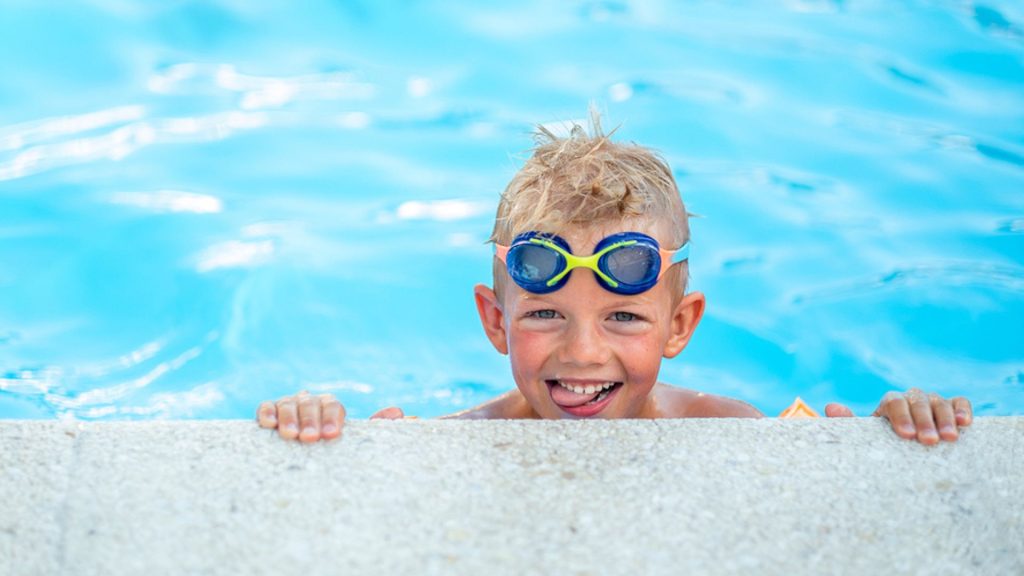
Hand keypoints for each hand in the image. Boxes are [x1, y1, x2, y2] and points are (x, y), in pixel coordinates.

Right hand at [257, 391, 404, 442]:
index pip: (333, 405)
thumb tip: (399, 413)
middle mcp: (310, 401)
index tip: (332, 435)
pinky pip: (266, 407)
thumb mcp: (352, 438)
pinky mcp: (269, 411)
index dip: (333, 418)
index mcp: (331, 405)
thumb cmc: (332, 444)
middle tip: (311, 438)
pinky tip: (268, 424)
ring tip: (291, 436)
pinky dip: (267, 412)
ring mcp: (289, 404)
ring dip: (290, 418)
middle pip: (311, 403)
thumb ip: (374, 426)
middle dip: (311, 420)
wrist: (305, 449)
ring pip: (288, 404)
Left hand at [824, 388, 972, 444]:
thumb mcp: (867, 437)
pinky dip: (963, 409)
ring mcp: (932, 401)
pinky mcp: (952, 407)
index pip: (893, 402)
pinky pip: (959, 401)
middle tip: (928, 441)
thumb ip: (849, 423)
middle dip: (924, 421)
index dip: (900, 416)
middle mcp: (911, 398)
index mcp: (889, 402)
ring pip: (939, 402)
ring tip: (949, 439)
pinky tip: (966, 423)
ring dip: (945, 419)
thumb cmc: (884, 443)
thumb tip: (831, 408)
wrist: (904, 448)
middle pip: (917, 402)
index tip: (906, 435)